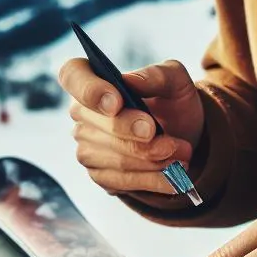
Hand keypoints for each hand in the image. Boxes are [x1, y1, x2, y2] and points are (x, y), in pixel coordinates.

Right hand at [58, 57, 204, 195]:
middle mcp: (83, 114)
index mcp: (93, 79)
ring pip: (116, 158)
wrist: (184, 135)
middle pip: (99, 126)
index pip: (72, 76)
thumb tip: (131, 81)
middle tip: (170, 140)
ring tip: (183, 155)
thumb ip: (157, 75)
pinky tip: (174, 176)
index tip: (117, 103)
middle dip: (137, 136)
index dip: (89, 90)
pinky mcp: (100, 175)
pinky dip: (153, 180)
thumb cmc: (172, 102)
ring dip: (154, 160)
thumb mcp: (176, 81)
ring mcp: (88, 147)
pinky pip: (123, 181)